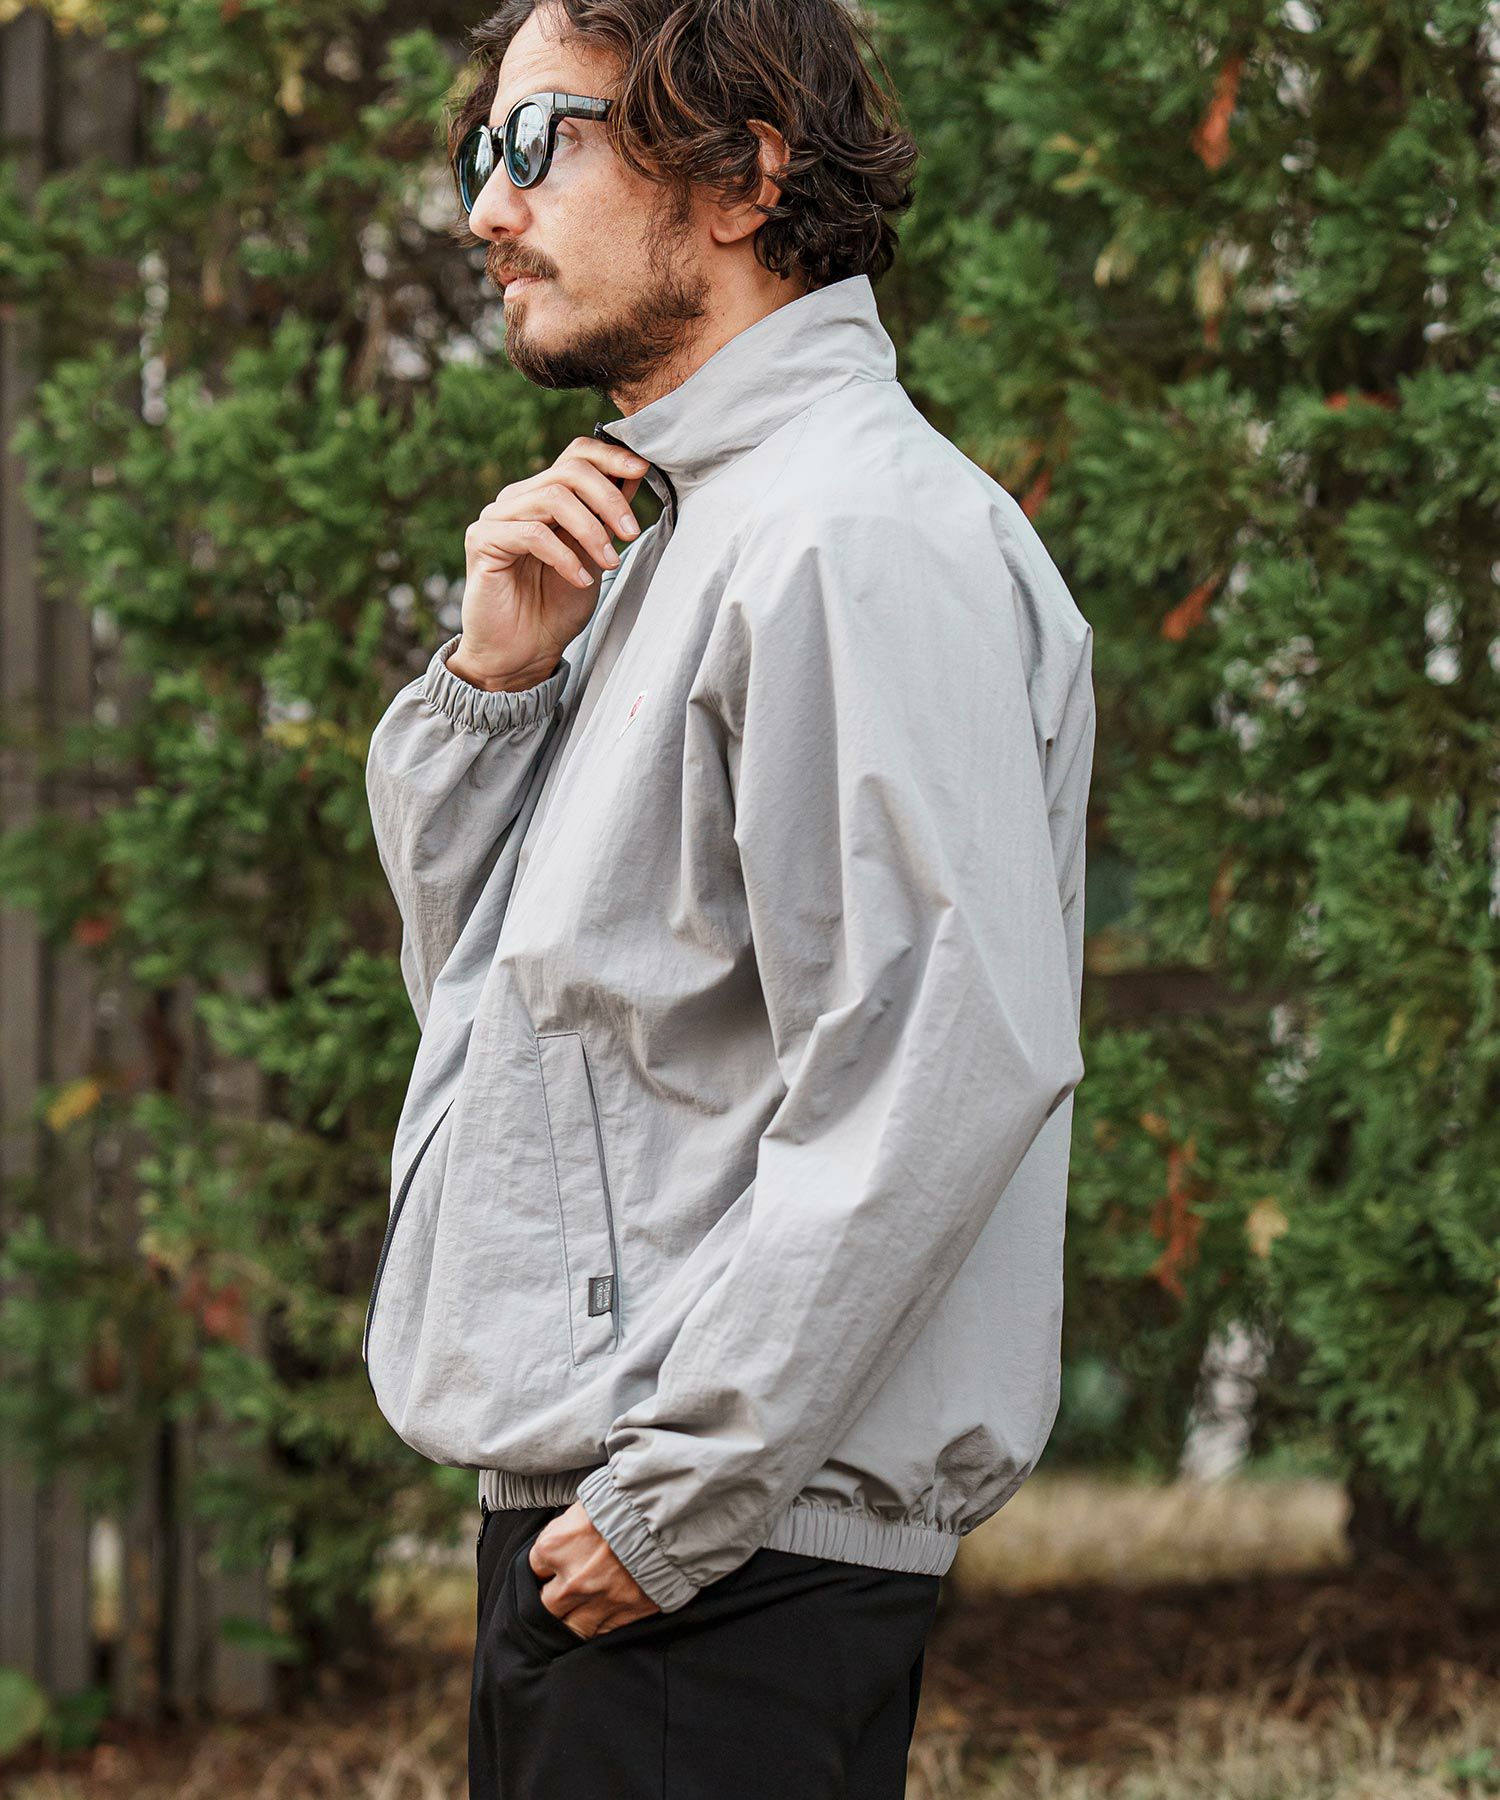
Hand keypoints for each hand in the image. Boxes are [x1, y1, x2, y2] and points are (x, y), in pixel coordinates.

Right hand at [448, 437, 649, 691]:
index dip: (610, 456)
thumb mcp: (594, 557)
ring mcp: (496, 518)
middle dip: (609, 499)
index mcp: (543, 496)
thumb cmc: (555, 608)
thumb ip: (606, 517)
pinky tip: (581, 579)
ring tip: (609, 563)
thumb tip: (635, 474)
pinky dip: (565, 556)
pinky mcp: (482, 541)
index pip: (575, 454)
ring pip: (552, 497)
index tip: (643, 470)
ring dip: (591, 529)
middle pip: (569, 472)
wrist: (522, 653)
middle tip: (631, 534)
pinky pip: (532, 533)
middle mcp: (517, 499)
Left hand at [528, 1500, 663, 1640]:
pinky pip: (603, 1631)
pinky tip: (601, 1616)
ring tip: (577, 1614)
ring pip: (571, 1628)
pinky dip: (600, 1625)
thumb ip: (567, 1530)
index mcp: (555, 1546)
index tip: (551, 1567)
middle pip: (544, 1606)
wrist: (671, 1510)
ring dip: (571, 1621)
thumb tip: (561, 1543)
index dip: (545, 1567)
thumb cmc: (628, 1498)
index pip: (532, 1569)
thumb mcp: (587, 1504)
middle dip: (551, 1599)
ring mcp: (598, 1600)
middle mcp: (572, 1578)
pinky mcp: (627, 1611)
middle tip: (559, 1595)